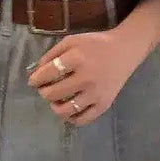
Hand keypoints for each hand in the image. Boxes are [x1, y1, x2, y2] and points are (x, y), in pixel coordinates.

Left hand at [29, 28, 146, 125]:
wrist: (125, 50)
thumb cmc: (97, 44)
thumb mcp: (73, 40)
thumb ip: (52, 54)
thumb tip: (36, 72)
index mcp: (78, 58)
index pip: (47, 74)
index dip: (36, 79)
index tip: (34, 80)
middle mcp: (87, 78)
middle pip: (52, 94)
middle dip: (44, 92)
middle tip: (46, 88)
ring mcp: (96, 93)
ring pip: (65, 111)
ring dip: (55, 106)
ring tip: (57, 100)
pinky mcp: (105, 103)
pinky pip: (82, 119)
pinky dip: (71, 118)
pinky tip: (70, 109)